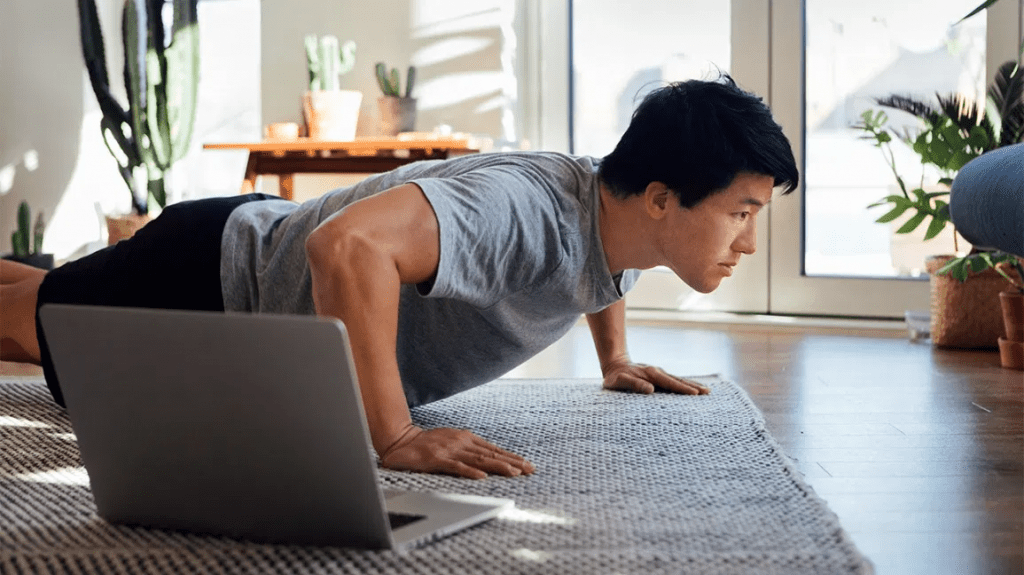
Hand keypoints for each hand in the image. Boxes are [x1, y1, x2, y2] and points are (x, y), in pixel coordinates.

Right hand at [380, 426, 534, 479]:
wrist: (401, 440)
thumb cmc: (427, 444)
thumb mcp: (451, 442)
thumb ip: (468, 449)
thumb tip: (487, 460)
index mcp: (466, 438)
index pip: (493, 449)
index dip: (511, 457)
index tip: (527, 465)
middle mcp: (461, 442)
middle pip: (491, 454)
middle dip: (512, 462)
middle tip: (530, 470)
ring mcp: (450, 450)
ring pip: (479, 460)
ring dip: (498, 466)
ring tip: (514, 473)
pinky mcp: (438, 460)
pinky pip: (457, 467)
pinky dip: (470, 472)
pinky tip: (482, 477)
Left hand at [601, 360, 709, 394]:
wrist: (614, 365)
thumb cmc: (614, 377)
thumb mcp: (619, 381)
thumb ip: (633, 385)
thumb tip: (650, 390)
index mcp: (650, 374)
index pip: (669, 383)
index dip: (682, 389)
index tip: (695, 394)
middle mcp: (658, 372)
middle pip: (678, 380)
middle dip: (693, 387)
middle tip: (708, 393)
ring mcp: (659, 374)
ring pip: (678, 380)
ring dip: (692, 385)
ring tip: (707, 391)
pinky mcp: (659, 377)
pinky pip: (674, 381)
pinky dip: (685, 385)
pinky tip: (694, 390)